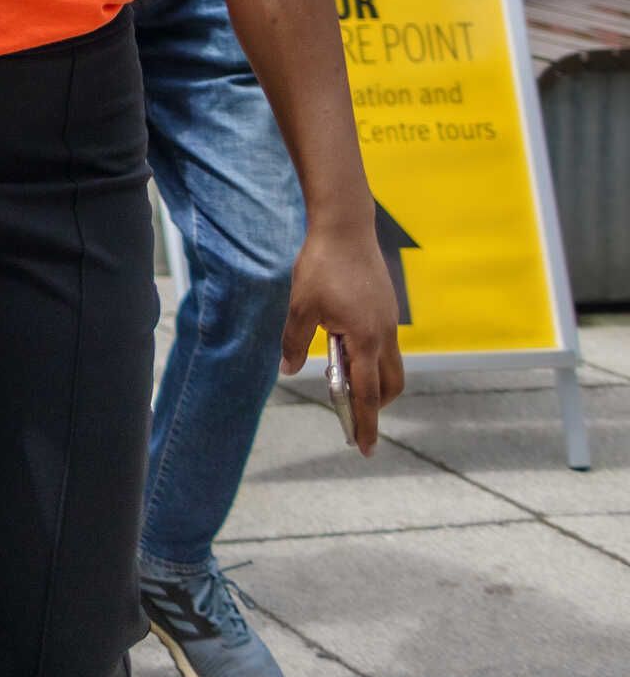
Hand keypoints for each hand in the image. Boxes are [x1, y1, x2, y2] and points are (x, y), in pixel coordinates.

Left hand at [281, 212, 406, 456]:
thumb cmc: (321, 266)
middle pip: (390, 385)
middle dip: (376, 404)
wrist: (346, 227)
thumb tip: (287, 370)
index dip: (366, 423)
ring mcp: (390, 321)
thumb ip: (293, 342)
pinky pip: (384, 344)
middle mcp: (385, 334)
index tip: (364, 448)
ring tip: (341, 377)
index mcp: (366, 340)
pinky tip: (344, 345)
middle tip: (351, 413)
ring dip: (372, 379)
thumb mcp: (300, 306)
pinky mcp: (387, 308)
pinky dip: (370, 357)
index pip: (368, 394)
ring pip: (390, 364)